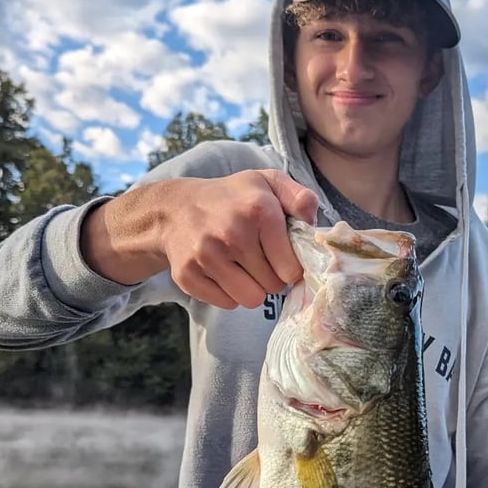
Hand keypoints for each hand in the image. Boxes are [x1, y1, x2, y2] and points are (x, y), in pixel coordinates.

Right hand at [81, 169, 318, 308]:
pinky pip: (226, 304)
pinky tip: (222, 272)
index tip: (281, 257)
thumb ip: (299, 198)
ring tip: (242, 267)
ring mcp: (207, 256)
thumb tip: (313, 224)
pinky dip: (228, 293)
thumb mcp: (267, 183)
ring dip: (251, 288)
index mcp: (259, 210)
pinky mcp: (188, 275)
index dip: (290, 267)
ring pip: (251, 300)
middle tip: (259, 260)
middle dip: (271, 277)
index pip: (291, 269)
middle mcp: (232, 233)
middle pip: (273, 287)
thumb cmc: (231, 198)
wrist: (175, 209)